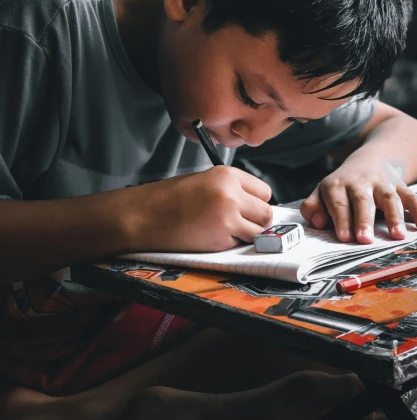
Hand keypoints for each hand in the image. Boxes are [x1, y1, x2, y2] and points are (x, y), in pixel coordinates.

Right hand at [133, 166, 272, 252]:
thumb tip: (257, 206)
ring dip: (247, 234)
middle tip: (239, 222)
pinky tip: (212, 236)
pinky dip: (231, 244)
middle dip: (256, 220)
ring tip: (225, 229)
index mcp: (228, 175)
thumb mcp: (207, 180)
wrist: (147, 215)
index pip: (265, 191)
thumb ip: (233, 189)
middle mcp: (232, 194)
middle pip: (266, 212)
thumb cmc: (172, 198)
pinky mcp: (221, 239)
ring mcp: (228, 217)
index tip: (248, 207)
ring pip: (258, 231)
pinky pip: (240, 244)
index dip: (256, 202)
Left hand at [300, 163, 416, 243]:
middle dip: (364, 220)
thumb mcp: (322, 192)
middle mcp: (360, 182)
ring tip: (398, 236)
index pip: (338, 203)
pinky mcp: (400, 185)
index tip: (344, 237)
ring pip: (389, 199)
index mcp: (337, 185)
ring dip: (394, 217)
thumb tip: (316, 222)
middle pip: (362, 200)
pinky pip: (410, 196)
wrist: (370, 159)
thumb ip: (313, 207)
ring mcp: (382, 183)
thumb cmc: (342, 186)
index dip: (341, 219)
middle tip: (365, 240)